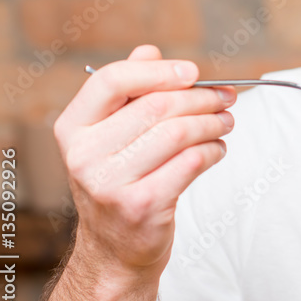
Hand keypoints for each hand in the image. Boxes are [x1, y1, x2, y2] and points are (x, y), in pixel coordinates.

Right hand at [53, 45, 234, 280]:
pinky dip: (214, 149)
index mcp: (74, 128)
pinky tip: (218, 148)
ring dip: (213, 121)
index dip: (158, 70)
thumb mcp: (111, 137)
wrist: (114, 250)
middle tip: (226, 97)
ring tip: (227, 120)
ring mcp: (110, 183)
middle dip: (202, 97)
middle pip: (157, 105)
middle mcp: (84, 154)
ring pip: (179, 132)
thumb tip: (149, 51)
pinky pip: (192, 162)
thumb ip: (128, 92)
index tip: (193, 72)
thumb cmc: (121, 183)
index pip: (111, 80)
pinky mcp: (142, 204)